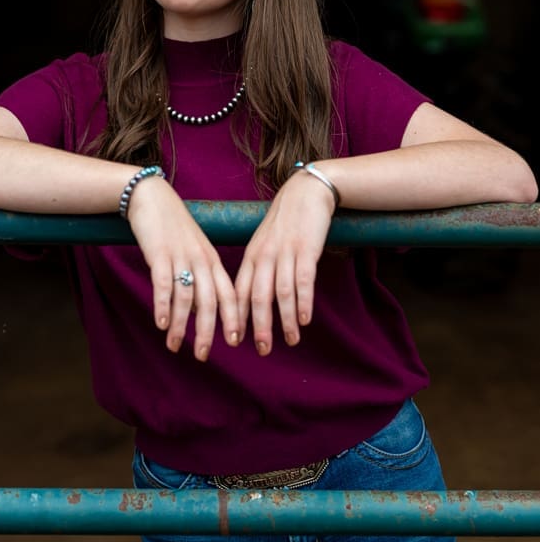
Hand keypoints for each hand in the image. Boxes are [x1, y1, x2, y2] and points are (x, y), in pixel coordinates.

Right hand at [127, 178, 239, 360]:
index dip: (233, 318)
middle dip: (208, 330)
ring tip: (174, 345)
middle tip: (203, 355)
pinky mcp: (160, 254)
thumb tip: (195, 312)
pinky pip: (164, 284)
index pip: (229, 293)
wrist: (154, 198)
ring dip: (180, 324)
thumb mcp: (194, 252)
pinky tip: (160, 323)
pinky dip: (163, 305)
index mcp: (213, 261)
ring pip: (186, 297)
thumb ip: (198, 280)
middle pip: (210, 301)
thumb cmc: (174, 229)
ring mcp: (181, 257)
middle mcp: (201, 261)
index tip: (235, 341)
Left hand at [235, 169, 334, 354]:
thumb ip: (258, 268)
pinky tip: (305, 319)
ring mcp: (285, 253)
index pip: (239, 291)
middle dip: (259, 326)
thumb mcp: (264, 243)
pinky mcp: (306, 250)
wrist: (305, 193)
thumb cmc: (285, 222)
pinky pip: (303, 281)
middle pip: (258, 297)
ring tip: (290, 340)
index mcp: (251, 256)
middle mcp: (264, 256)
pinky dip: (303, 302)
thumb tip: (254, 298)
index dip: (237, 317)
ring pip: (281, 293)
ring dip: (285, 320)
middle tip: (261, 349)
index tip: (235, 340)